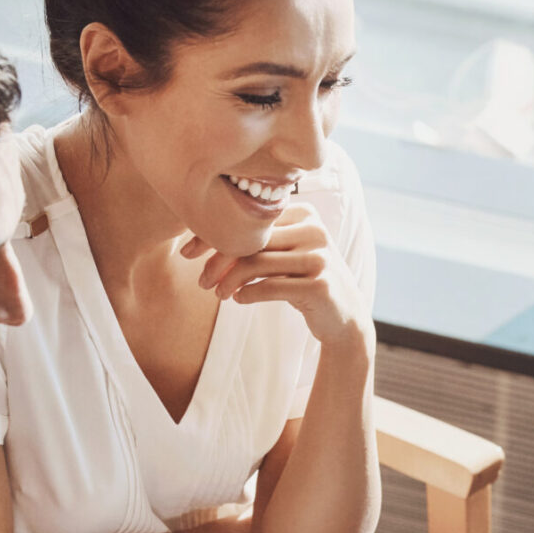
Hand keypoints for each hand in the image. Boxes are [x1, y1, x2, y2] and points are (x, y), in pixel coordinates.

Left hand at [184, 205, 370, 350]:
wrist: (344, 317)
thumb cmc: (305, 282)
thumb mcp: (285, 256)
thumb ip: (256, 243)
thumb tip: (201, 242)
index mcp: (305, 215)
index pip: (249, 220)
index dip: (213, 235)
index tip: (189, 252)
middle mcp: (314, 232)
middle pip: (251, 240)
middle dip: (217, 261)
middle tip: (201, 280)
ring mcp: (319, 258)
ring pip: (257, 263)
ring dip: (229, 281)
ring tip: (218, 293)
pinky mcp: (320, 286)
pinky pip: (271, 287)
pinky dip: (248, 294)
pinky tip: (238, 300)